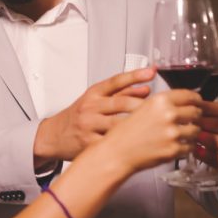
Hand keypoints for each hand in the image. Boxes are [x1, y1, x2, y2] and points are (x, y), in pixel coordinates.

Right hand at [34, 68, 155, 167]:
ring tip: (158, 127)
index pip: (115, 81)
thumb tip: (146, 88)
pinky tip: (141, 145)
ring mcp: (89, 125)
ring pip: (118, 124)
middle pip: (121, 103)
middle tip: (164, 109)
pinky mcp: (88, 143)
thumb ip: (121, 93)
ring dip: (140, 126)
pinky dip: (128, 144)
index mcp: (93, 94)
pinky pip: (111, 143)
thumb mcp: (94, 99)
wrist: (53, 135)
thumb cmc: (76, 117)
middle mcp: (90, 107)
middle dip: (144, 106)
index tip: (152, 72)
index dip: (135, 75)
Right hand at [98, 89, 201, 174]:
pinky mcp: (174, 150)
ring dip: (191, 133)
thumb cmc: (125, 133)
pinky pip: (190, 146)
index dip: (195, 100)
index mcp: (160, 101)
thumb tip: (184, 101)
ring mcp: (172, 133)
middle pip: (196, 112)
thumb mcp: (142, 108)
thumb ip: (163, 104)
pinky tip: (174, 145)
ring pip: (196, 130)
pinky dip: (185, 147)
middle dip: (194, 117)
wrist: (116, 153)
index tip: (196, 103)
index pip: (190, 95)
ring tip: (179, 135)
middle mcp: (168, 114)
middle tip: (188, 121)